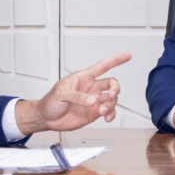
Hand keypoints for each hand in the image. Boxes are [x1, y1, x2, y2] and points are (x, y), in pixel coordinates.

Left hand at [15, 52, 131, 134]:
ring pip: (112, 99)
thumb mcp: (60, 94)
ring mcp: (94, 100)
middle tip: (111, 95)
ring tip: (102, 111)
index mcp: (84, 77)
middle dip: (115, 89)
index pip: (102, 66)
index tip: (127, 55)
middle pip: (112, 83)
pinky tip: (106, 118)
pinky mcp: (94, 112)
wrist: (46, 118)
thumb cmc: (50, 102)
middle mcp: (91, 87)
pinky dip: (111, 115)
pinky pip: (109, 112)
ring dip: (111, 105)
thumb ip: (77, 96)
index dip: (115, 60)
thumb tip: (93, 100)